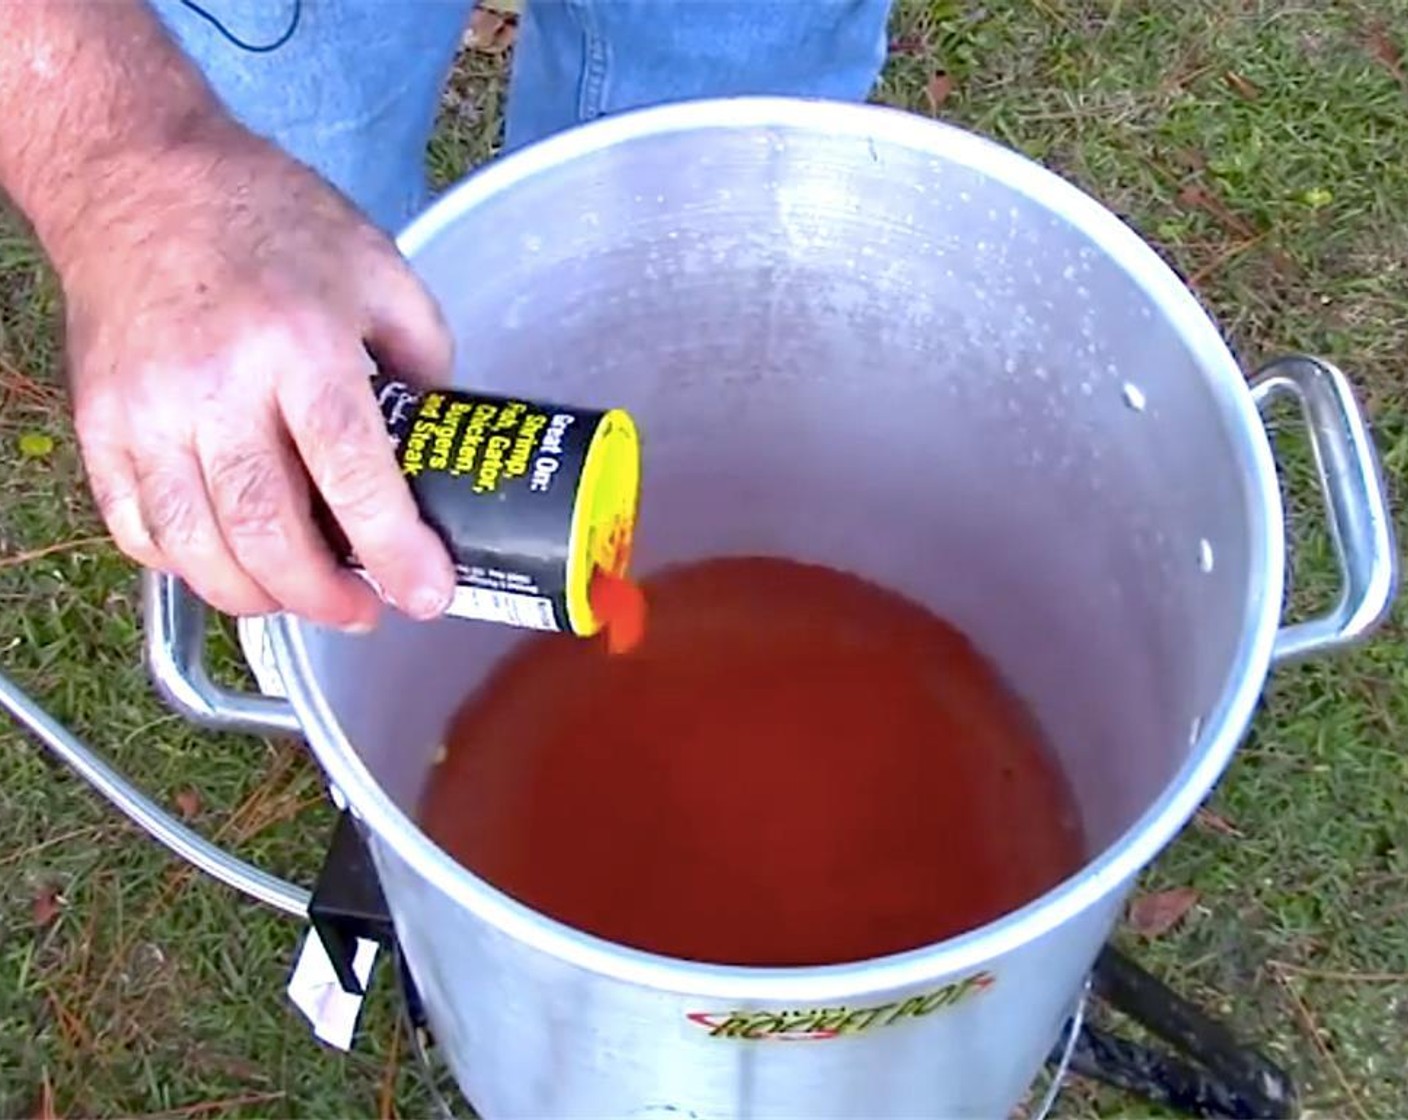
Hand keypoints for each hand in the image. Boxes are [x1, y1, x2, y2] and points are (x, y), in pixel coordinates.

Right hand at [55, 123, 455, 630]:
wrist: (139, 177)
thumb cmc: (269, 219)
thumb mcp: (379, 268)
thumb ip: (423, 357)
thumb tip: (437, 444)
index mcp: (300, 343)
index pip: (350, 470)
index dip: (393, 548)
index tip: (427, 594)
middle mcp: (216, 385)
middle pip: (266, 531)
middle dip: (324, 598)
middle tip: (364, 612)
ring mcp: (145, 411)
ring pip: (196, 549)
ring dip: (257, 598)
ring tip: (302, 597)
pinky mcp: (96, 424)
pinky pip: (137, 529)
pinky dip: (187, 568)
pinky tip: (230, 563)